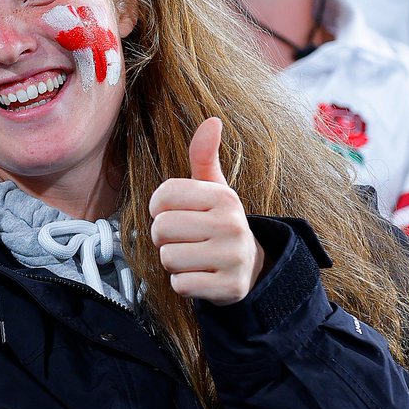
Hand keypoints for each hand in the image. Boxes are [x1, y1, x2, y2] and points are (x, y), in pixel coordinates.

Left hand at [148, 118, 265, 305]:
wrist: (249, 267)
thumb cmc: (218, 222)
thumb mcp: (213, 189)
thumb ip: (204, 156)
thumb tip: (212, 120)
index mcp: (223, 197)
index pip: (161, 196)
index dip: (159, 208)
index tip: (177, 213)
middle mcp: (232, 224)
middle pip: (161, 228)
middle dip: (165, 238)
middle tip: (187, 239)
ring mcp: (233, 257)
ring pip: (168, 258)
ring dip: (173, 262)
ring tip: (194, 257)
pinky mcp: (229, 288)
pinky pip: (180, 284)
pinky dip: (184, 283)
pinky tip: (201, 276)